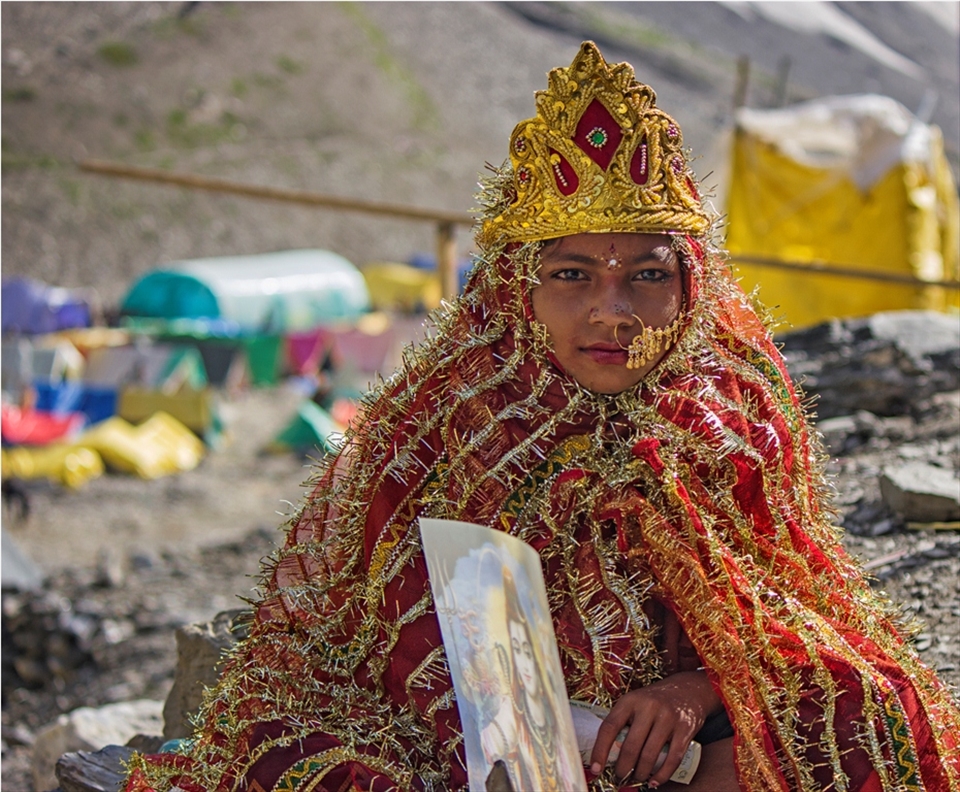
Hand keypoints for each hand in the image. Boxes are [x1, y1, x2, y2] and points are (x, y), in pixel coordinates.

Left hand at [588, 671, 721, 787]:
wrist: (689, 689)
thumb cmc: (655, 700)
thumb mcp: (636, 701)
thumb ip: (623, 721)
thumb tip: (606, 754)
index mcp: (630, 700)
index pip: (609, 727)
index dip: (600, 750)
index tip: (595, 769)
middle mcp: (648, 707)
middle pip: (630, 746)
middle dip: (622, 768)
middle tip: (619, 778)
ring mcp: (668, 717)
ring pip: (649, 755)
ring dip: (640, 774)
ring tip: (636, 779)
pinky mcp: (685, 728)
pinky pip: (672, 758)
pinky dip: (662, 775)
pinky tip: (654, 782)